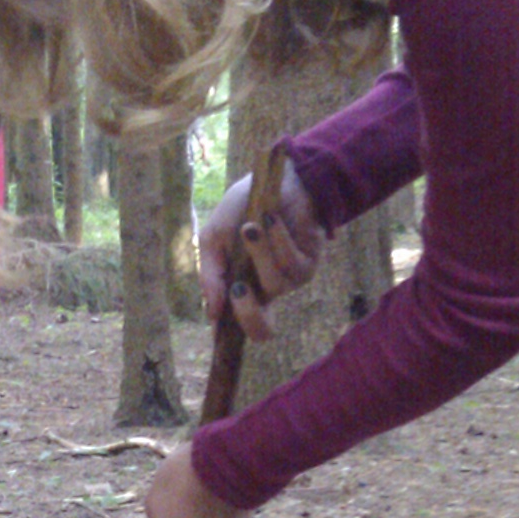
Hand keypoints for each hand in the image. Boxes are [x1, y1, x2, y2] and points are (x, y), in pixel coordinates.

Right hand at [198, 161, 324, 340]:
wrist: (276, 179)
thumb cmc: (244, 208)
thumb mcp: (215, 238)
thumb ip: (210, 274)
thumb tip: (211, 312)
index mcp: (241, 288)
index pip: (236, 324)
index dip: (227, 337)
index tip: (217, 335)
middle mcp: (265, 290)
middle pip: (262, 329)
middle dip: (247, 313)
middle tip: (237, 290)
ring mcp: (288, 279)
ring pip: (273, 285)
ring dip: (259, 254)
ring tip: (251, 226)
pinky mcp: (308, 263)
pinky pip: (291, 262)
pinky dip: (278, 239)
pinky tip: (271, 219)